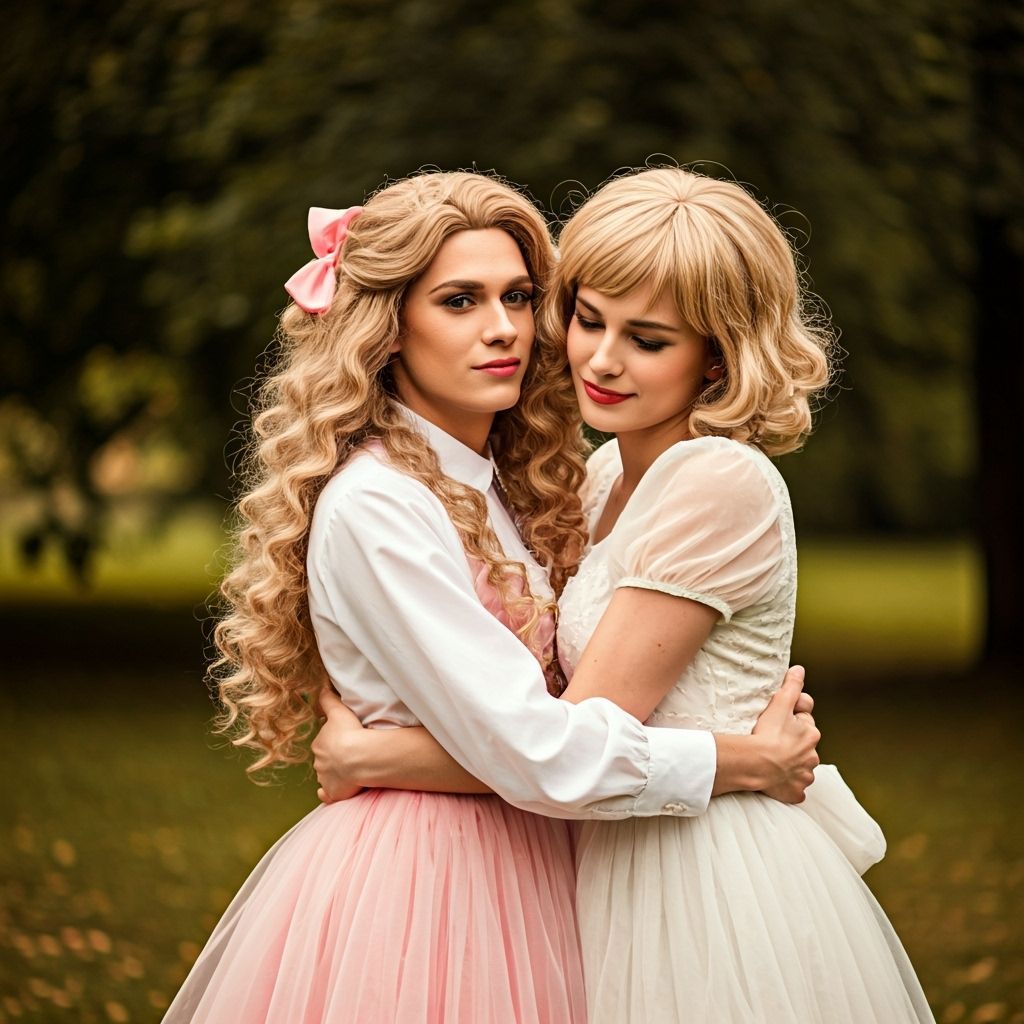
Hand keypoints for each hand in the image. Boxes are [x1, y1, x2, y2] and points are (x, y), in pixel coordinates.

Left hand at [312, 688, 367, 802]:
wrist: (358, 758)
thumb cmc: (350, 733)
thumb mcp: (338, 711)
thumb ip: (328, 699)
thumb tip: (321, 685)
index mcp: (319, 744)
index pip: (324, 742)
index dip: (333, 741)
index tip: (344, 740)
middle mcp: (319, 762)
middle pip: (324, 759)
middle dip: (333, 758)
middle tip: (349, 755)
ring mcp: (325, 779)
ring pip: (327, 776)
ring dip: (334, 774)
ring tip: (349, 771)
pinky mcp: (333, 793)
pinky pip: (327, 795)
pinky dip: (327, 793)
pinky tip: (331, 791)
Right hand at [752, 665, 819, 802]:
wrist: (757, 763)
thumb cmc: (768, 733)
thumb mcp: (780, 703)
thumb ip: (792, 686)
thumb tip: (800, 670)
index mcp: (811, 734)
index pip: (805, 724)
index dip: (793, 720)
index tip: (779, 722)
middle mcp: (812, 756)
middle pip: (804, 747)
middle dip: (793, 744)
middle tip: (774, 740)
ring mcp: (804, 776)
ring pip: (801, 768)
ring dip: (792, 765)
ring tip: (773, 760)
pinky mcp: (795, 791)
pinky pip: (794, 788)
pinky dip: (788, 785)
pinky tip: (777, 780)